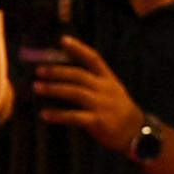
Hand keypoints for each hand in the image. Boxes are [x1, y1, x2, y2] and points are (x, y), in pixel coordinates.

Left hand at [28, 39, 142, 154]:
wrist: (136, 133)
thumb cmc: (119, 111)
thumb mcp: (112, 90)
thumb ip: (95, 82)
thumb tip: (68, 74)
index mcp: (108, 79)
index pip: (93, 58)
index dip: (78, 48)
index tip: (62, 40)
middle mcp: (104, 89)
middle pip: (78, 75)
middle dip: (57, 71)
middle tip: (38, 70)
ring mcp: (101, 105)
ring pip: (74, 92)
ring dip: (53, 89)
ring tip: (36, 87)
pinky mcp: (98, 121)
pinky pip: (74, 117)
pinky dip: (58, 115)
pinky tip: (44, 114)